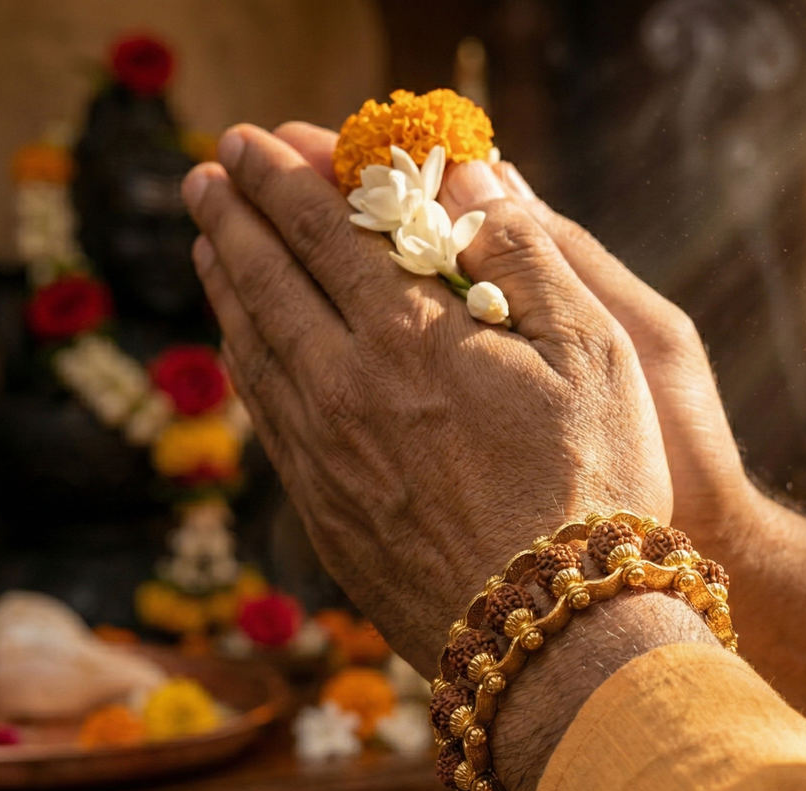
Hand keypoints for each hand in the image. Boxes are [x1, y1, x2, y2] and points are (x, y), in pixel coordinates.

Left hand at [182, 124, 672, 679]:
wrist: (547, 633)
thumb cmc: (591, 488)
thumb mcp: (598, 354)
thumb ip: (529, 258)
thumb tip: (473, 187)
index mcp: (412, 335)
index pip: (327, 231)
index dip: (284, 177)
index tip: (251, 141)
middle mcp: (347, 385)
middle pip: (271, 279)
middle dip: (234, 215)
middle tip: (206, 173)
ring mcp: (324, 454)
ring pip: (254, 347)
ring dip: (226, 285)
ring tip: (208, 244)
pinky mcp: (322, 511)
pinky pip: (266, 416)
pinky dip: (243, 364)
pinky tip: (239, 348)